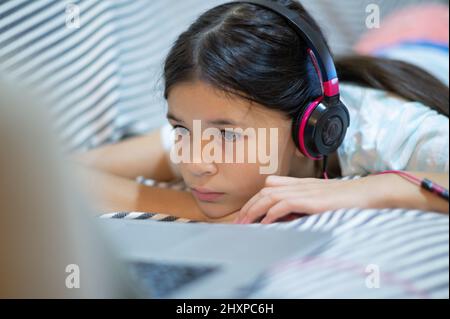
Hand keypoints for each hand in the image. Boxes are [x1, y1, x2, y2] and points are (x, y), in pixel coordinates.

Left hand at [234, 175, 378, 223]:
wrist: (368, 193)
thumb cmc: (347, 199)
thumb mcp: (320, 200)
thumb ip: (302, 204)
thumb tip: (282, 216)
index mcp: (301, 184)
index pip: (270, 186)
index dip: (255, 199)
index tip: (246, 215)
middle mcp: (300, 185)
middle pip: (265, 190)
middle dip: (249, 206)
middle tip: (239, 223)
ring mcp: (305, 191)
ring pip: (270, 195)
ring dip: (255, 210)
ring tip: (245, 224)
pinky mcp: (312, 200)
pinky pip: (285, 204)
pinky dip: (272, 213)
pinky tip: (265, 222)